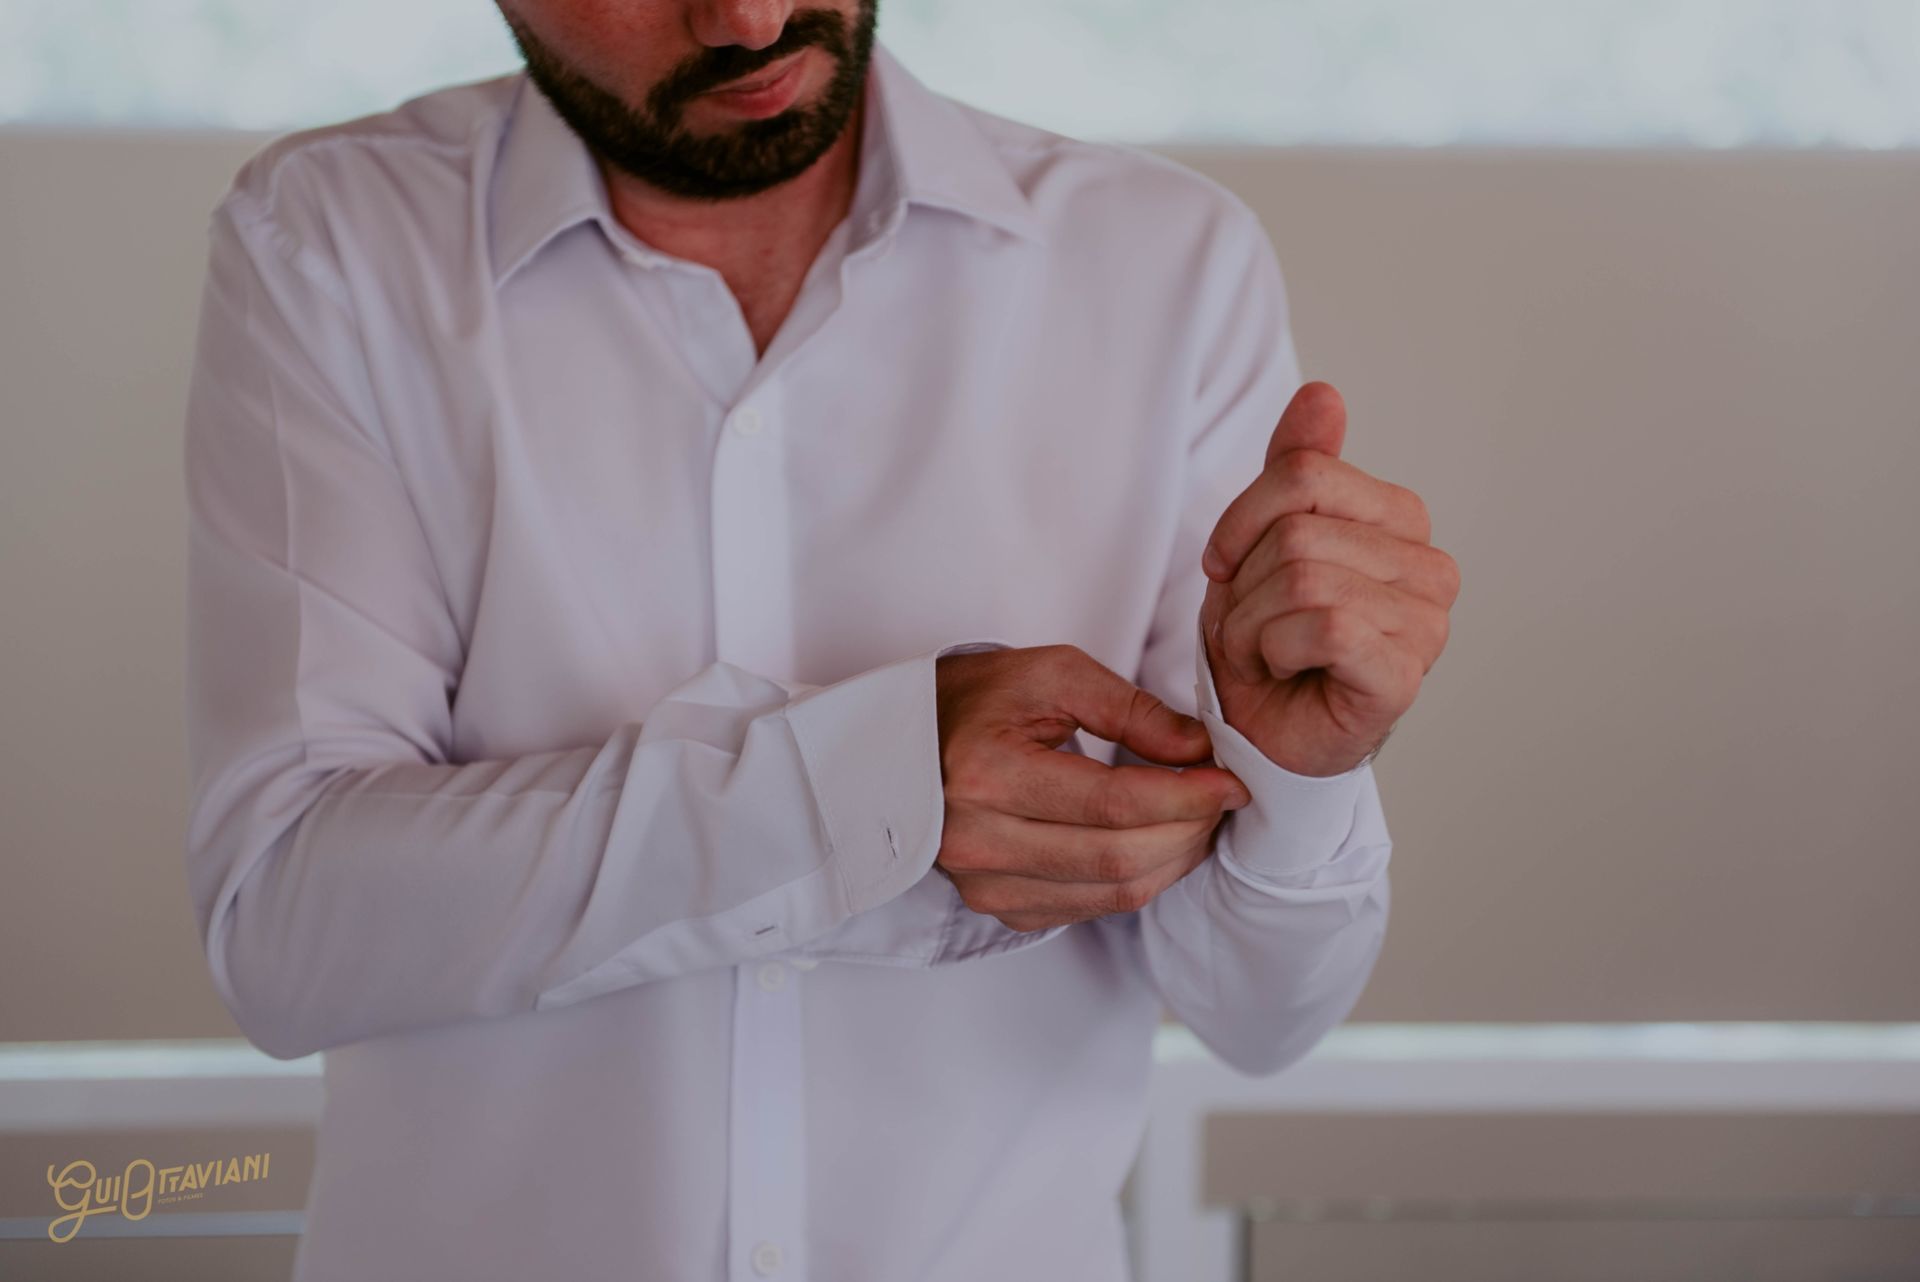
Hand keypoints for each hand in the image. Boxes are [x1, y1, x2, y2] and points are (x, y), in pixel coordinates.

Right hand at [934, 645, 1253, 931]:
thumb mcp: (1052, 675)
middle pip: (1120, 857)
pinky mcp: (997, 906)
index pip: (1113, 804)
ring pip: (1113, 893)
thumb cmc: (976, 698)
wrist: (900, 743)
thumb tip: (1201, 752)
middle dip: (1189, 829)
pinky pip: (1090, 907)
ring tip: (1197, 819)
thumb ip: (1133, 710)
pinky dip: (1137, 879)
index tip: (1232, 781)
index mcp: (987, 773)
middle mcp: (978, 839)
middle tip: (1222, 798)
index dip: (1186, 797)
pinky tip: (1155, 844)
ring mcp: (984, 883)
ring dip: (1173, 860)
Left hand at [1198, 382, 1458, 776]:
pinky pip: (1323, 624)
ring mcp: (1426, 623)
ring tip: (1266, 655)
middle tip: (1253, 629)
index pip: (1306, 471)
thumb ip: (1294, 469)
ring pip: (1302, 576)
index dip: (1242, 521)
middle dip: (1244, 586)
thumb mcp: (1261, 542)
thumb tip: (1322, 393)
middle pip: (1297, 529)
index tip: (1231, 568)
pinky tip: (1284, 673)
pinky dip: (1275, 651)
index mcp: (1401, 522)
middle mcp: (1429, 567)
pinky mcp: (1404, 674)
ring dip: (1251, 625)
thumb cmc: (1266, 645)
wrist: (1260, 739)